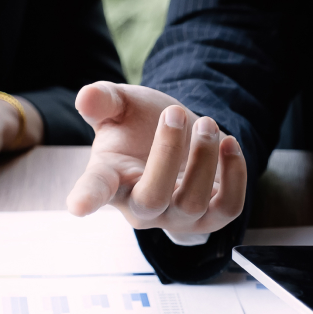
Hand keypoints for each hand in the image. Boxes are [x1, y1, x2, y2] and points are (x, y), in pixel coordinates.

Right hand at [67, 82, 246, 240]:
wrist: (180, 134)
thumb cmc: (141, 123)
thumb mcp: (122, 105)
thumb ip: (104, 99)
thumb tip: (86, 96)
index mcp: (110, 178)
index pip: (95, 191)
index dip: (86, 198)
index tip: (77, 206)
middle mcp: (140, 207)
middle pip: (152, 198)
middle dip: (167, 151)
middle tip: (174, 113)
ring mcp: (176, 217)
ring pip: (193, 201)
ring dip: (204, 156)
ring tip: (206, 123)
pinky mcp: (211, 217)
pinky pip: (229, 207)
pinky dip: (235, 173)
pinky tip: (228, 144)